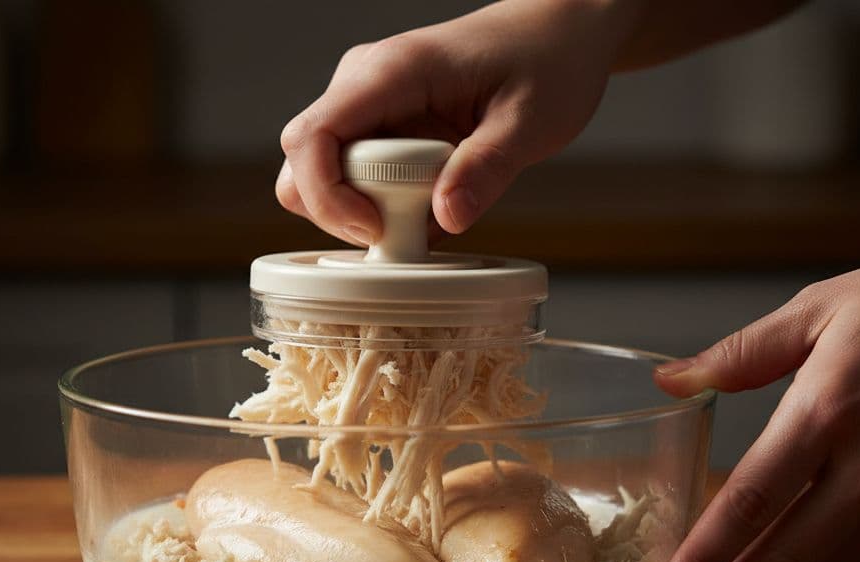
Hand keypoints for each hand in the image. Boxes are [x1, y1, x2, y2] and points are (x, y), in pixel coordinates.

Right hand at [276, 0, 634, 244]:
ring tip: (431, 211)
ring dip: (366, 213)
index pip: (311, 138)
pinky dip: (386, 209)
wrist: (557, 34)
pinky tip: (435, 203)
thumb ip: (487, 169)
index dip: (327, 196)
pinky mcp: (380, 129)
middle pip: (302, 167)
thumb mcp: (530, 121)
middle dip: (344, 214)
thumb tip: (446, 219)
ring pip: (321, 178)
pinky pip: (356, 180)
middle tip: (413, 227)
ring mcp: (367, 107)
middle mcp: (363, 85)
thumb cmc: (548, 62)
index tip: (375, 229)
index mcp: (390, 72)